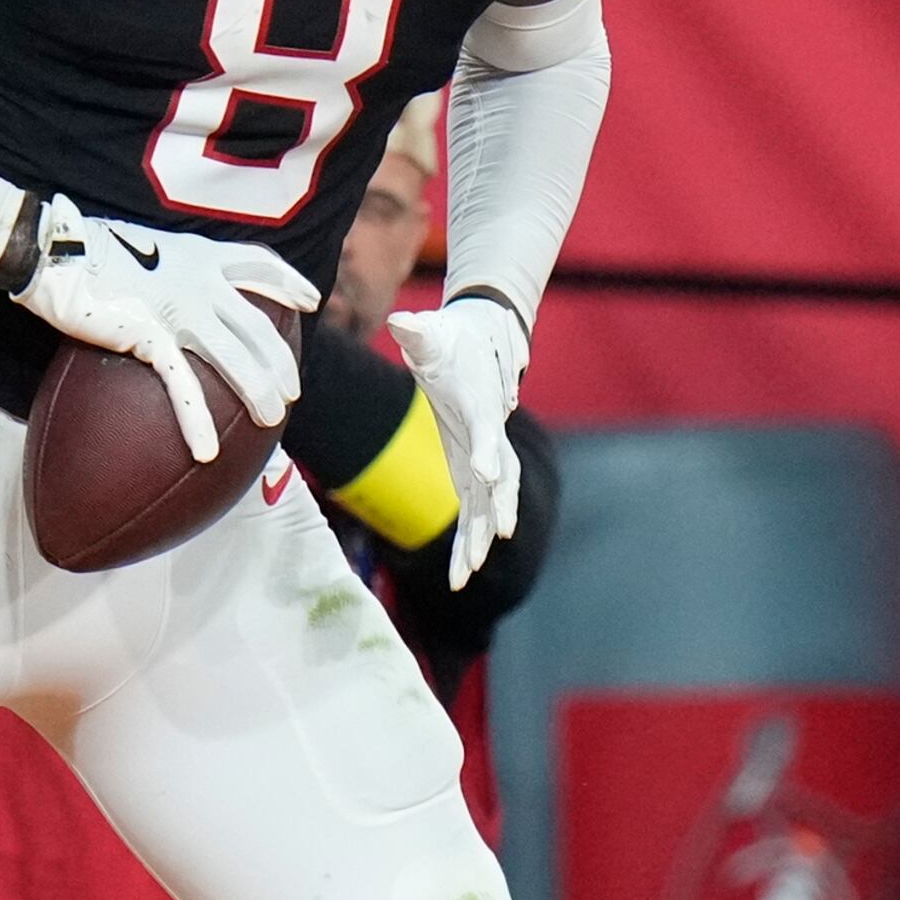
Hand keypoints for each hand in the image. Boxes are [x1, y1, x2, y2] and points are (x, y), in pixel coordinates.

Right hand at [8, 194, 314, 460]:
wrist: (53, 250)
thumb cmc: (85, 250)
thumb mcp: (141, 249)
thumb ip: (165, 266)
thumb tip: (165, 284)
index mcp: (199, 256)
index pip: (258, 265)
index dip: (288, 283)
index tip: (310, 301)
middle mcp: (200, 280)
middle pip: (259, 325)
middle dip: (281, 361)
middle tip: (291, 392)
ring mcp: (180, 307)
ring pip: (236, 357)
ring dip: (258, 392)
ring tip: (271, 420)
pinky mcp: (151, 333)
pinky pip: (182, 385)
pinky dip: (197, 421)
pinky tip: (207, 451)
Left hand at [386, 292, 530, 585]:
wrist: (476, 340)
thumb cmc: (451, 336)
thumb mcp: (430, 331)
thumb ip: (417, 330)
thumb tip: (401, 324)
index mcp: (480, 402)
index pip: (488, 429)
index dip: (488, 450)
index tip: (487, 476)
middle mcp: (487, 434)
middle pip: (498, 480)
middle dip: (494, 514)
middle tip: (489, 546)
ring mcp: (482, 453)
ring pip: (488, 504)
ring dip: (478, 540)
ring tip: (463, 576)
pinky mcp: (470, 464)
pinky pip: (474, 508)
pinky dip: (470, 537)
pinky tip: (461, 570)